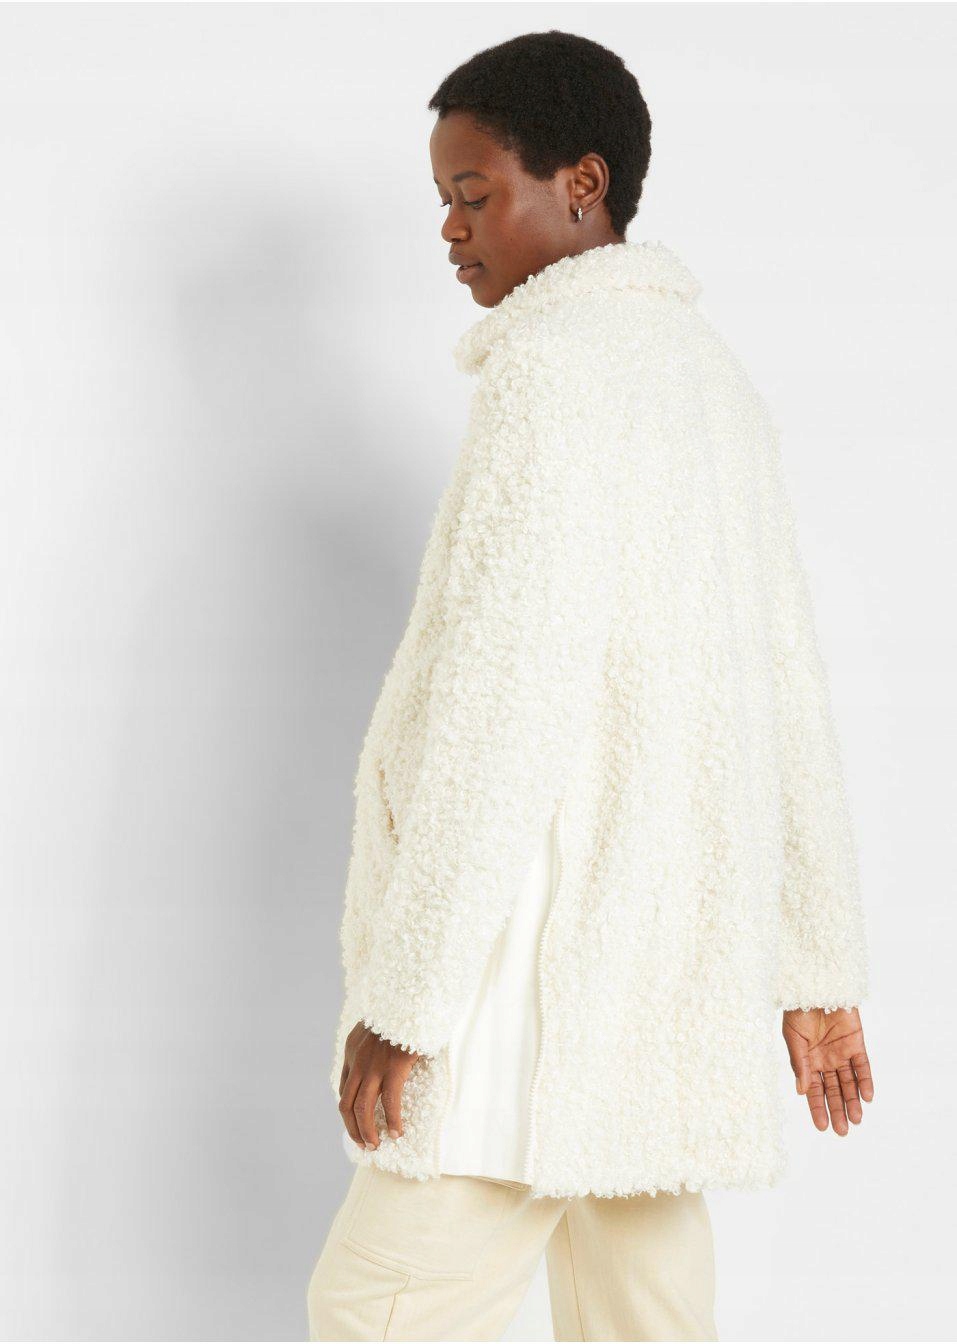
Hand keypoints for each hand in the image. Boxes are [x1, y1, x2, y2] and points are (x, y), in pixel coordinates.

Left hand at [338, 1021, 418, 1149]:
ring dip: (366, 1131)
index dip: (349, 1109)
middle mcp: (358, 1059)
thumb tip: (385, 1056)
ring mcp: (374, 1065)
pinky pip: (389, 1103)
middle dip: (353, 1127)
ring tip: (375, 1145)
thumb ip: (375, 1042)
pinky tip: (397, 1133)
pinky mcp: (393, 1068)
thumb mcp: (379, 1024)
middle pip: (347, 1103)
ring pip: (362, 1108)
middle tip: (364, 1143)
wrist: (412, 997)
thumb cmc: (402, 1011)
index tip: (358, 1122)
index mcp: (352, 1048)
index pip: (344, 1087)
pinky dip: (393, 1121)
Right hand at [782, 1005, 873, 1134]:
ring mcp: (841, 1052)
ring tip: (856, 1119)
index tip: (822, 1126)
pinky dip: (865, 1081)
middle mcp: (825, 1060)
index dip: (817, 1107)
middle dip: (837, 1110)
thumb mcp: (793, 1038)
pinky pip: (862, 1066)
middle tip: (842, 1131)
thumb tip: (801, 1090)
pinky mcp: (856, 1043)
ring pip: (849, 1082)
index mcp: (808, 1060)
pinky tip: (867, 1097)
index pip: (814, 1090)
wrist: (815, 986)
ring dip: (853, 1100)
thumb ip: (799, 1063)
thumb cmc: (798, 1010)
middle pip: (834, 1090)